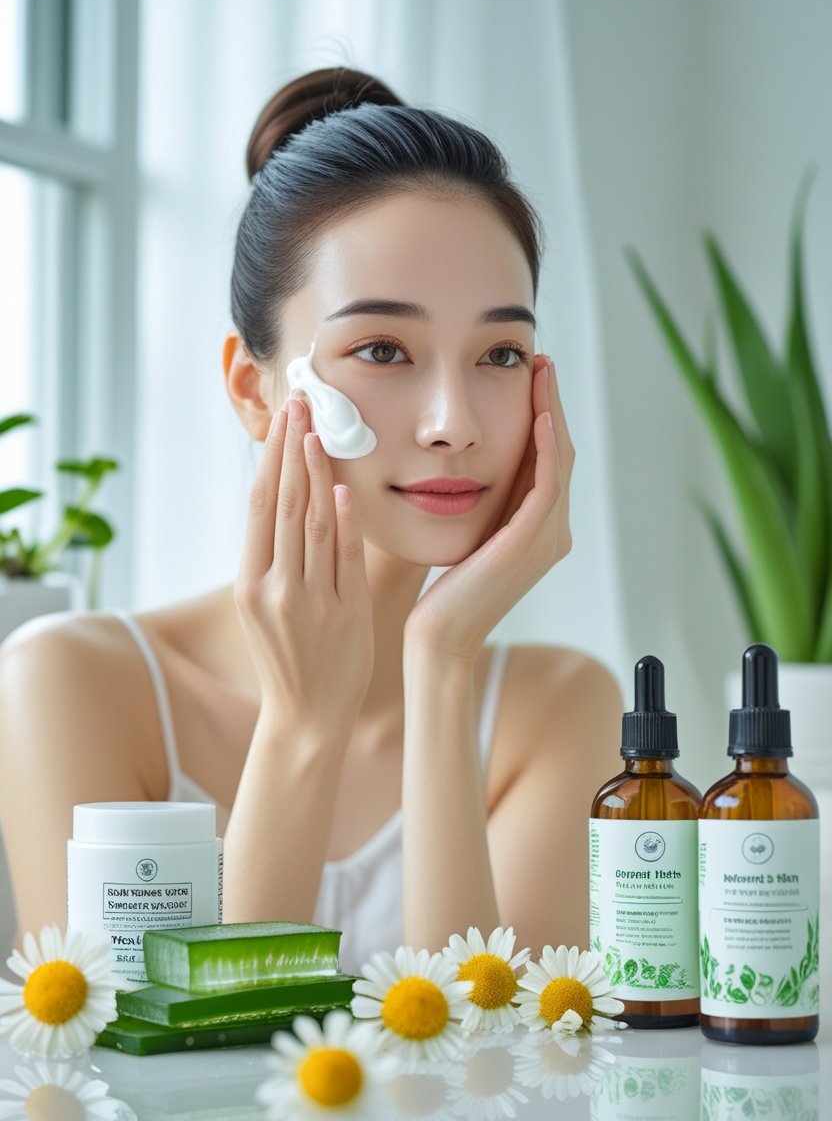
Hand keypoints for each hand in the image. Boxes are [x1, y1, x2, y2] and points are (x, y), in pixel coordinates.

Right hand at [235, 395, 373, 724]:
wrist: (307, 717)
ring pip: (312, 525)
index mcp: (249, 582)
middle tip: (302, 403)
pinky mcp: (344, 616)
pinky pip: (344, 561)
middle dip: (292, 450)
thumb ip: (277, 555)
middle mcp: (273, 588)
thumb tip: (288, 494)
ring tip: (320, 432)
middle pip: (282, 505)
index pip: (259, 506)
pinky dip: (344, 525)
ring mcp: (308, 602)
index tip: (283, 419)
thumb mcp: (265, 605)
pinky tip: (345, 491)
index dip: (272, 458)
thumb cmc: (288, 657)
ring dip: (317, 475)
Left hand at [403, 355, 573, 659]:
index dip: (545, 414)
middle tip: (542, 362)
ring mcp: (546, 541)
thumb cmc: (444, 591)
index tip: (532, 375)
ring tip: (541, 375)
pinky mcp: (528, 546)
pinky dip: (545, 451)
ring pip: (559, 462)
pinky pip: (546, 488)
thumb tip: (477, 464)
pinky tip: (539, 419)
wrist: (440, 635)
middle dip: (552, 404)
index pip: (550, 460)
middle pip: (561, 454)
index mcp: (541, 531)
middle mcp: (553, 534)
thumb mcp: (472, 534)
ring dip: (551, 414)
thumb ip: (486, 504)